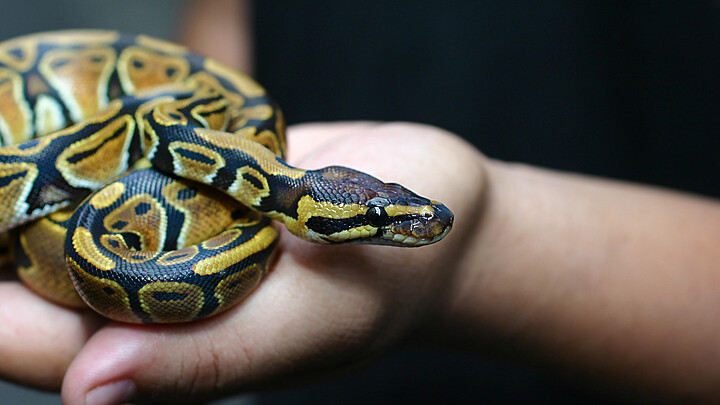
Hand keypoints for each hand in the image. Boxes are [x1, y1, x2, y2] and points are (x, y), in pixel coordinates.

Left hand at [0, 122, 484, 403]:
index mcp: (175, 346)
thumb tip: (86, 394)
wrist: (438, 208)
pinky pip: (128, 166)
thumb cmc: (392, 278)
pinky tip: (55, 110)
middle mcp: (163, 293)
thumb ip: (208, 361)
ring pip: (72, 214)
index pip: (40, 340)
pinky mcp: (199, 180)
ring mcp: (177, 232)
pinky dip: (89, 141)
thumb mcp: (310, 324)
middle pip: (35, 273)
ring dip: (25, 181)